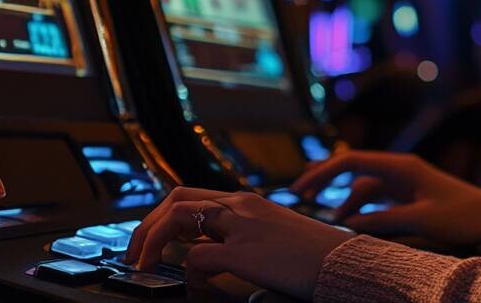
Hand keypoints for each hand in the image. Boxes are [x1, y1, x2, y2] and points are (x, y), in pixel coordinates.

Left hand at [124, 187, 355, 297]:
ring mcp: (241, 227)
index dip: (163, 216)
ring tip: (144, 265)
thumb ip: (248, 235)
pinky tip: (194, 284)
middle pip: (176, 200)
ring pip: (176, 218)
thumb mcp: (278, 234)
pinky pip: (196, 258)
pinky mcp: (243, 252)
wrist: (345, 261)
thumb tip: (217, 252)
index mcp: (249, 202)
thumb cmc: (317, 254)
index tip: (151, 238)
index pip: (192, 195)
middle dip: (146, 225)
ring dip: (150, 242)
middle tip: (135, 253)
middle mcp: (241, 206)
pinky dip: (187, 272)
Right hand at [291, 150, 480, 254]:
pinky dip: (364, 211)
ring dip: (347, 203)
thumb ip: (383, 221)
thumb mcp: (421, 222)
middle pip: (355, 171)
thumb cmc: (465, 217)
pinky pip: (380, 201)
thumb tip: (347, 225)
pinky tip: (355, 225)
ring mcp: (407, 183)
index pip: (352, 161)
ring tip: (330, 223)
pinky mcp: (414, 198)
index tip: (300, 189)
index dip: (322, 173)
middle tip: (300, 197)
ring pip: (366, 189)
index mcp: (402, 166)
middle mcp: (402, 170)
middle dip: (327, 182)